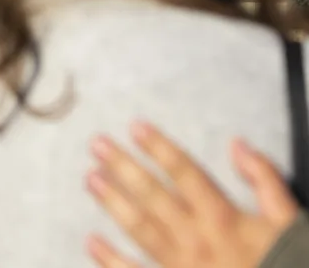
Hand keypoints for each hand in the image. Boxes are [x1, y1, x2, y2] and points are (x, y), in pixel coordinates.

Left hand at [85, 121, 298, 267]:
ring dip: (113, 203)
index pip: (185, 173)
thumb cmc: (285, 265)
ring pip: (140, 229)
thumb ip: (266, 182)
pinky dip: (111, 259)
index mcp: (224, 219)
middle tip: (97, 144)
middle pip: (154, 196)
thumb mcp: (289, 223)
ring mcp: (181, 267)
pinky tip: (91, 241)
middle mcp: (197, 239)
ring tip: (91, 178)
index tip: (135, 126)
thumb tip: (238, 145)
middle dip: (123, 167)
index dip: (159, 148)